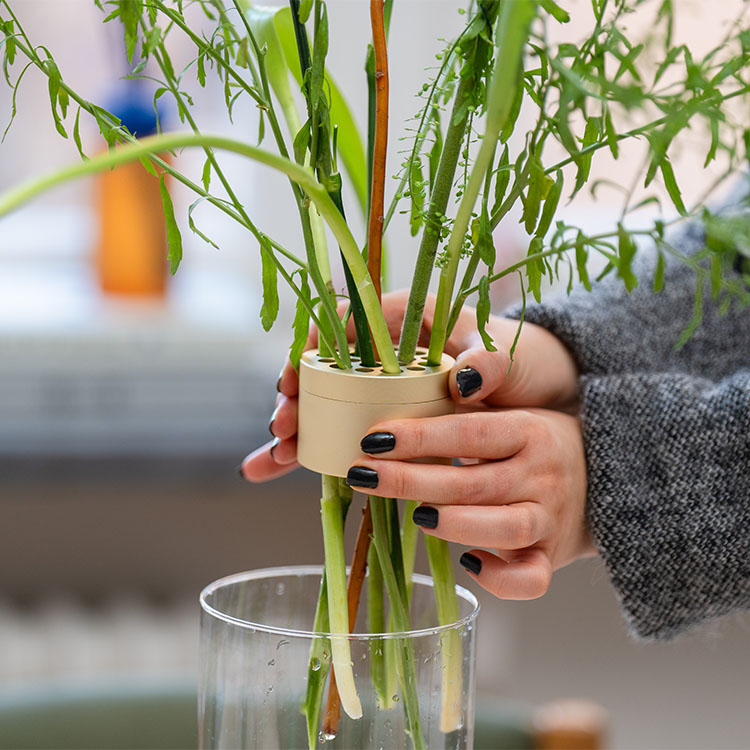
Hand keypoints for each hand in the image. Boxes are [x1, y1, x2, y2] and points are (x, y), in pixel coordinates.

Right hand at [238, 290, 578, 482]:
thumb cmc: (525, 358)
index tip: (295, 375)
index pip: (345, 320)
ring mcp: (387, 386)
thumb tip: (462, 378)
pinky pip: (346, 429)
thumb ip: (488, 359)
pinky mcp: (393, 417)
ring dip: (296, 428)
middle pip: (324, 367)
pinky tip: (283, 467)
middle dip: (295, 397)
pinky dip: (314, 448)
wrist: (547, 388)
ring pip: (325, 402)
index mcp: (410, 318)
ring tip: (275, 458)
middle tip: (283, 428)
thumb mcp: (509, 354)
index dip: (312, 344)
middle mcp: (388, 351)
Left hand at [345, 409, 595, 599]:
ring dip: (454, 524)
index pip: (469, 431)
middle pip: (473, 481)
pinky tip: (466, 562)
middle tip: (363, 474)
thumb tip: (400, 399)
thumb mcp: (510, 411)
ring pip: (504, 528)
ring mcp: (549, 518)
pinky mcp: (553, 556)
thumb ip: (465, 408)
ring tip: (415, 516)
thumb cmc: (537, 440)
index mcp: (529, 430)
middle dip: (411, 478)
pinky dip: (499, 578)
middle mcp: (542, 474)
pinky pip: (531, 579)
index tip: (373, 437)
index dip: (419, 436)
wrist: (606, 475)